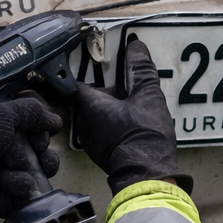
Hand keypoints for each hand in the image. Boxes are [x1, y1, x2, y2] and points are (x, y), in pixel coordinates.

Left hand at [0, 98, 62, 215]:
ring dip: (27, 174)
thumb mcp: (3, 113)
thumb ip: (32, 112)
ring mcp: (2, 178)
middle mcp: (4, 154)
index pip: (36, 138)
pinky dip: (17, 191)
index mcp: (3, 133)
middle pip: (40, 160)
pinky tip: (5, 184)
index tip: (39, 139)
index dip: (42, 139)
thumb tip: (55, 120)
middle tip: (38, 157)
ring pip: (34, 179)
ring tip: (11, 172)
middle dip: (44, 159)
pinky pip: (21, 198)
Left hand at [72, 37, 190, 193]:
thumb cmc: (145, 137)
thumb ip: (141, 70)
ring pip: (93, 114)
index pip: (73, 80)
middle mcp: (83, 122)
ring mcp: (89, 139)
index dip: (80, 69)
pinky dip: (110, 121)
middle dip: (102, 88)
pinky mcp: (99, 152)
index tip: (87, 60)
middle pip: (86, 97)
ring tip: (129, 101)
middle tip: (120, 80)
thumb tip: (136, 46)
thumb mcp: (149, 97)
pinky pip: (100, 129)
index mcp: (90, 105)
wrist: (148, 176)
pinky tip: (129, 120)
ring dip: (107, 106)